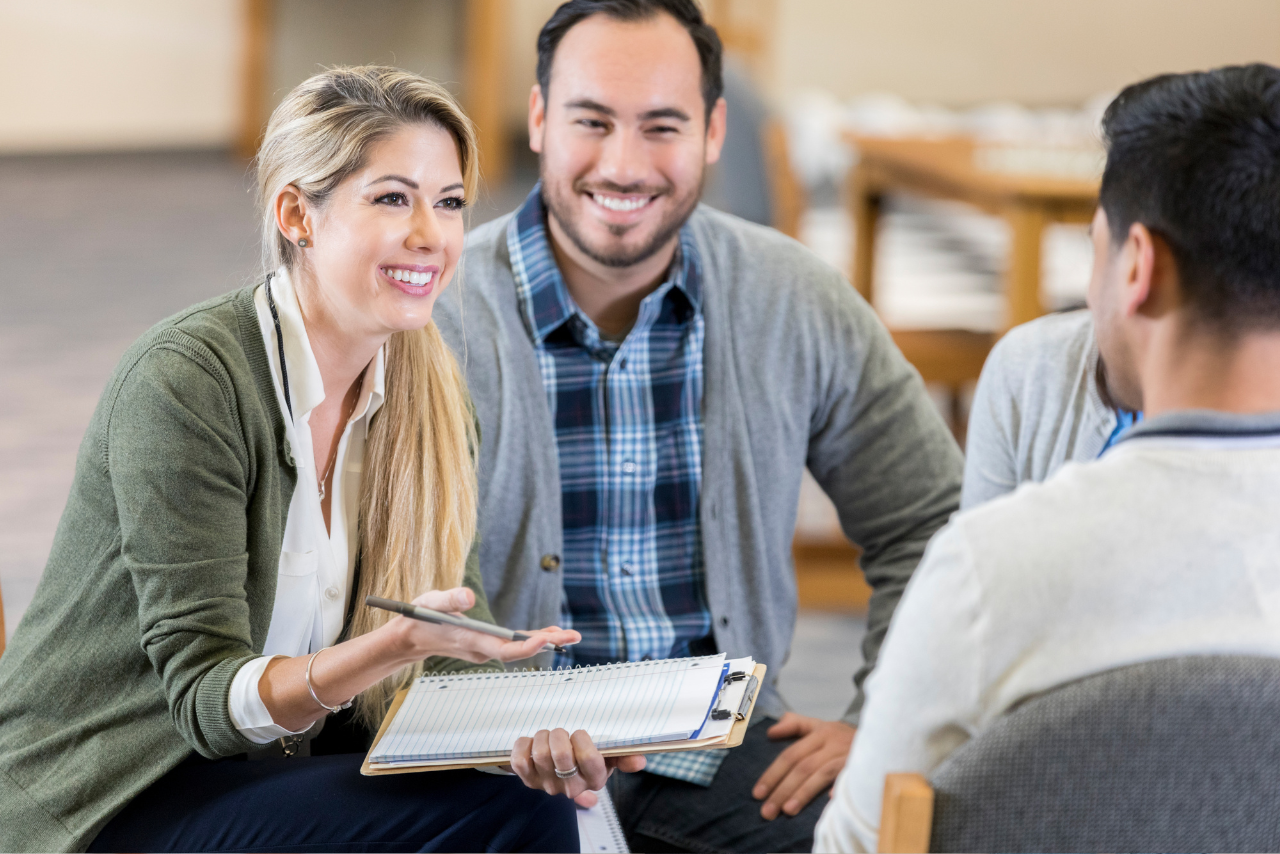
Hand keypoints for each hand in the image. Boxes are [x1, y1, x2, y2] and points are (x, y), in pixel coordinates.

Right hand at [394, 588, 579, 664]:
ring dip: (543, 643)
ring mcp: (484, 650)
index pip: (503, 649)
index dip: (526, 646)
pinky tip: (548, 634)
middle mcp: (480, 650)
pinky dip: (532, 640)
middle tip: (573, 636)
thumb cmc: (420, 618)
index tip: (546, 639)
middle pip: (518, 651)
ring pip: (518, 649)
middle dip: (546, 644)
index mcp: (470, 640)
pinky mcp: (486, 646)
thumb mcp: (431, 602)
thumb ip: (450, 600)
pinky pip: (514, 645)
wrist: (411, 638)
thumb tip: (469, 597)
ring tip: (568, 635)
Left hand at [510, 728, 645, 801]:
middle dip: (560, 734)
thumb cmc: (584, 759)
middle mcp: (570, 786)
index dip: (582, 740)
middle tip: (562, 733)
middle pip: (561, 754)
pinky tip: (532, 742)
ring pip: (539, 753)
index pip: (589, 759)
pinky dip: (524, 744)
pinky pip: (520, 758)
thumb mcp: (607, 758)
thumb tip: (640, 760)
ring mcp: (546, 784)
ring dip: (543, 736)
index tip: (580, 734)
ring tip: (548, 736)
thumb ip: (624, 757)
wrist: (556, 770)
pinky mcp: (527, 779)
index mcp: (593, 779)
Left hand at [752, 713, 854, 819]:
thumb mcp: (820, 724)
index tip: (758, 793)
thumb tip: (770, 731)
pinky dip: (840, 788)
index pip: (790, 755)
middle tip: (767, 811)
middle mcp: (832, 744)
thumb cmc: (843, 736)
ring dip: (804, 793)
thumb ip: (795, 724)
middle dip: (782, 789)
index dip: (773, 773)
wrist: (882, 735)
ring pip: (821, 775)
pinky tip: (829, 801)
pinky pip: (848, 778)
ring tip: (787, 810)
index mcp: (819, 733)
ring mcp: (847, 756)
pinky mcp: (861, 767)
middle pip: (802, 767)